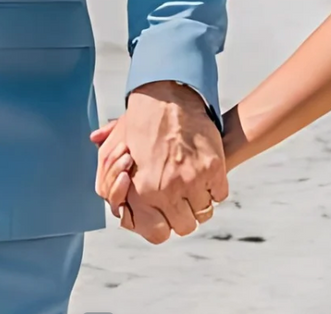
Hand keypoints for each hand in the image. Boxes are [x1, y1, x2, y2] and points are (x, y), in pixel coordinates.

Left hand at [89, 82, 226, 243]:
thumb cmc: (142, 123)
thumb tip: (118, 209)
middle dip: (184, 216)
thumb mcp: (117, 153)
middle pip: (185, 226)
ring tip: (196, 187)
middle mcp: (167, 190)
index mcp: (143, 191)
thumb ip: (111, 183)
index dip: (165, 226)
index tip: (166, 216)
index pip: (159, 233)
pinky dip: (215, 188)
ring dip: (200, 202)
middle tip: (183, 201)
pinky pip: (219, 194)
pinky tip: (207, 176)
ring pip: (204, 212)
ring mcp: (192, 180)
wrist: (168, 97)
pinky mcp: (213, 168)